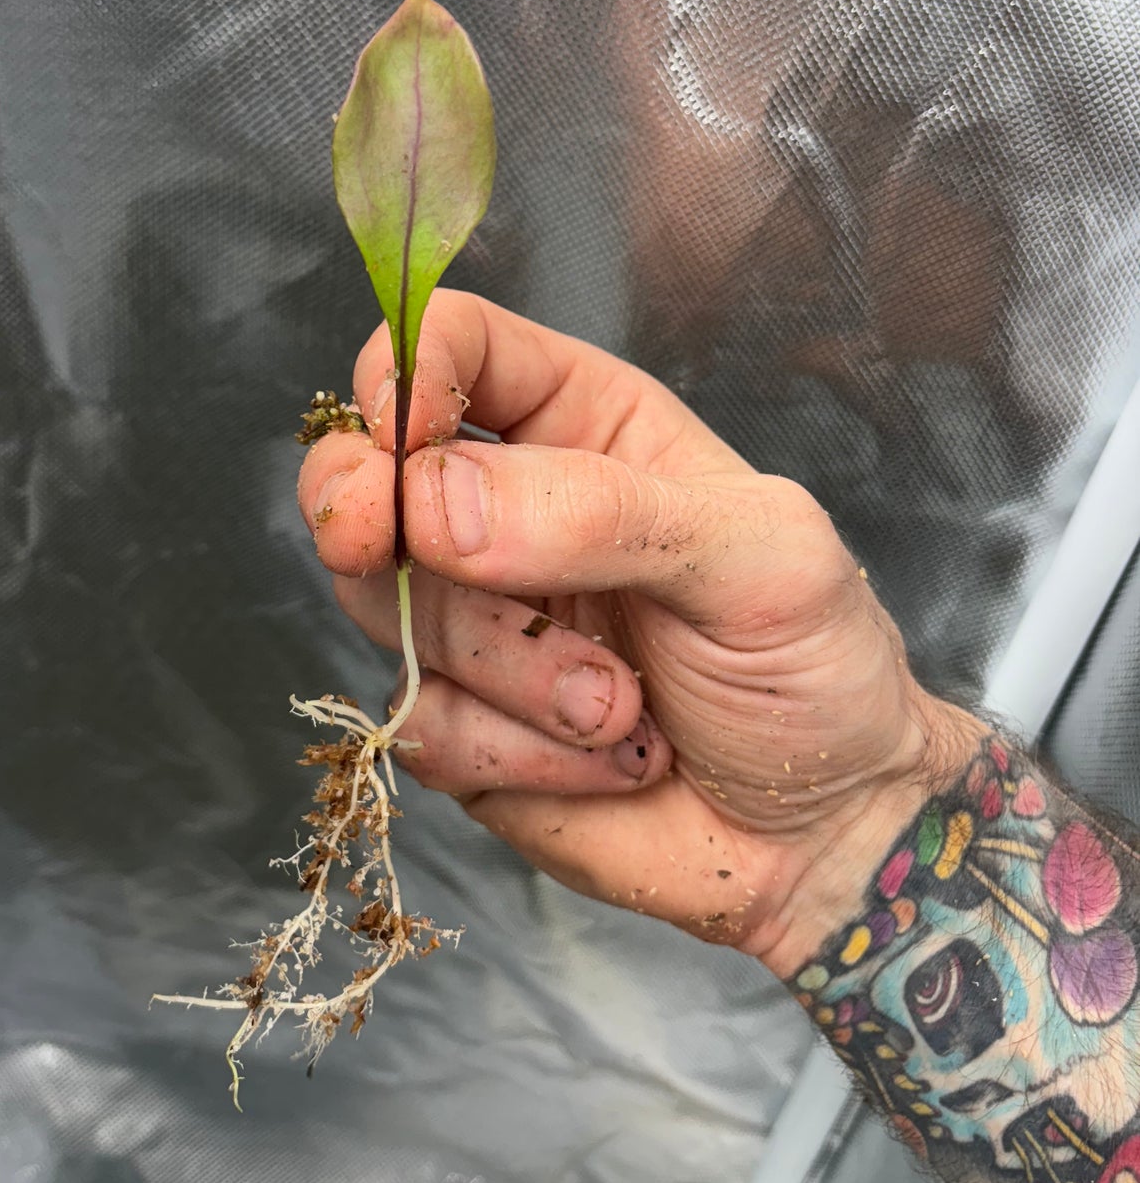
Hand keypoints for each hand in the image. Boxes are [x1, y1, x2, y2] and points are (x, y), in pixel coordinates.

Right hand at [297, 292, 978, 977]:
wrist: (824, 836)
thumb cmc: (816, 669)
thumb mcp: (756, 558)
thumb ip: (602, 512)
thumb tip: (437, 498)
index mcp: (584, 427)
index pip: (459, 346)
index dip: (407, 371)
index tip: (399, 433)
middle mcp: (510, 511)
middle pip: (367, 466)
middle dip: (358, 502)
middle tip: (376, 540)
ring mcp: (474, 619)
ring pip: (384, 602)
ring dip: (505, 663)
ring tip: (619, 705)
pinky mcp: (460, 723)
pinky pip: (419, 720)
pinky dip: (516, 751)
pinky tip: (609, 760)